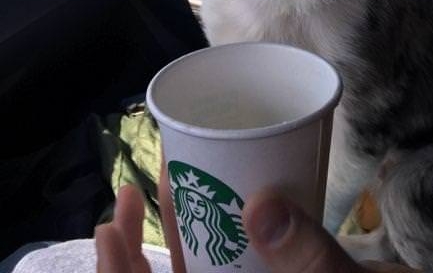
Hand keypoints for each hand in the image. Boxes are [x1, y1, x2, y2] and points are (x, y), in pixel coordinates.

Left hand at [96, 174, 414, 272]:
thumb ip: (311, 259)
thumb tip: (262, 209)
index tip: (110, 227)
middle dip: (134, 250)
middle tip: (124, 194)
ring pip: (197, 272)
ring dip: (171, 230)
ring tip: (158, 180)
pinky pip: (225, 260)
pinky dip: (210, 226)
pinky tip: (211, 190)